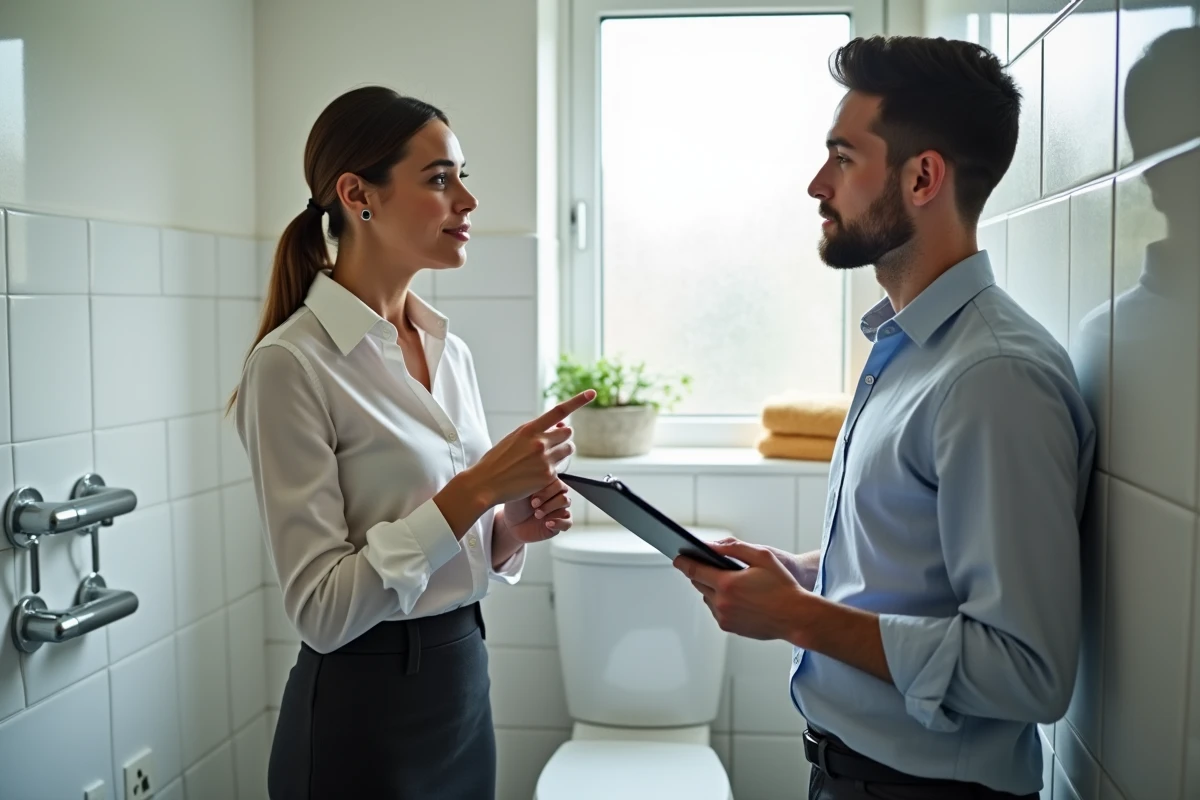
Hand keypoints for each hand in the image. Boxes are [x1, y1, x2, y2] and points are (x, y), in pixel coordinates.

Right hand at [468, 390, 594, 505]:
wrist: (486, 483)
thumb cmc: (498, 460)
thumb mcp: (514, 438)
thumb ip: (536, 431)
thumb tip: (559, 426)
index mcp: (529, 429)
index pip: (559, 410)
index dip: (578, 401)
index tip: (592, 393)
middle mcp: (540, 442)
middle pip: (568, 433)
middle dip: (563, 438)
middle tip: (553, 444)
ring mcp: (545, 459)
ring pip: (568, 450)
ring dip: (562, 452)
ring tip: (544, 460)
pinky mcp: (547, 476)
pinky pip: (559, 469)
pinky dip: (551, 471)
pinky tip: (535, 475)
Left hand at [504, 477, 573, 543]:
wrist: (510, 526)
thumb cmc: (515, 507)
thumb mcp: (520, 492)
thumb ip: (531, 482)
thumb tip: (538, 472)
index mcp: (548, 486)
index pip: (557, 483)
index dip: (546, 490)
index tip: (532, 496)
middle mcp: (555, 497)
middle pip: (563, 494)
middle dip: (548, 500)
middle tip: (533, 505)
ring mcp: (558, 511)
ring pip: (566, 506)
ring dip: (550, 510)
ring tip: (537, 515)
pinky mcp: (559, 525)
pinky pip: (568, 522)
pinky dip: (559, 523)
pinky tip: (547, 523)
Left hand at [673, 540, 811, 641]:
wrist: (796, 616)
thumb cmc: (782, 585)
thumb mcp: (761, 556)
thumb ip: (733, 548)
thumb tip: (711, 545)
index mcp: (727, 584)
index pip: (694, 570)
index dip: (683, 562)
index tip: (677, 557)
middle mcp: (721, 603)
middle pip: (698, 584)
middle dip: (700, 573)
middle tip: (705, 564)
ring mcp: (724, 618)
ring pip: (707, 598)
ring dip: (711, 588)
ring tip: (726, 580)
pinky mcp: (729, 628)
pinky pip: (716, 610)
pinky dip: (720, 601)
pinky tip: (735, 596)